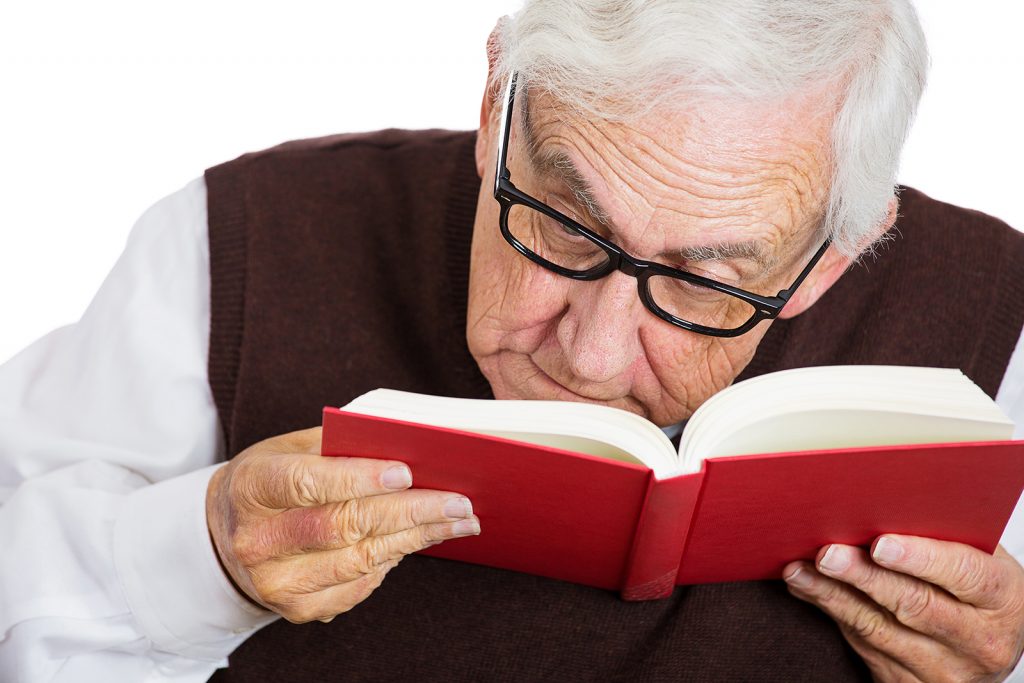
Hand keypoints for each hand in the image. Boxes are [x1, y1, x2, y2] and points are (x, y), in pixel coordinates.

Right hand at [206, 426, 479, 623]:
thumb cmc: (274, 480)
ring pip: (360, 559)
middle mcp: (258, 540)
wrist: (229, 536)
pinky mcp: (298, 608)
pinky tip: (423, 538)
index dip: (358, 479)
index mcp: (252, 487)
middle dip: (410, 512)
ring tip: (460, 521)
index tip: (407, 473)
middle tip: (458, 502)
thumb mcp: (291, 448)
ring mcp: (276, 582)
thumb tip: (407, 446)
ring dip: (418, 538)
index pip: (307, 483)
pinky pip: (361, 584)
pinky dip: (397, 558)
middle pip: (343, 526)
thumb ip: (339, 444)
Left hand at [783, 536, 1023, 680]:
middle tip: (827, 554)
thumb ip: (947, 533)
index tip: (880, 544)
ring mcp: (942, 669)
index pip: (963, 575)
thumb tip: (888, 499)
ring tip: (800, 570)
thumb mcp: (981, 558)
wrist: (987, 645)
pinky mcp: (906, 681)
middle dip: (864, 577)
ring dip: (832, 596)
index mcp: (1001, 599)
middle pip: (914, 605)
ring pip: (878, 630)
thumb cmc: (977, 588)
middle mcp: (978, 641)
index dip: (920, 558)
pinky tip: (808, 590)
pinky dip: (830, 614)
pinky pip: (862, 647)